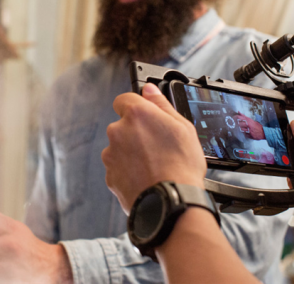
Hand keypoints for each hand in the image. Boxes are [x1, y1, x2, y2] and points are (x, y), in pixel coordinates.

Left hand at [102, 83, 205, 213]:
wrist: (172, 203)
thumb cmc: (181, 165)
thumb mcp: (182, 127)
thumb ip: (161, 104)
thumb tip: (148, 89)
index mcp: (135, 114)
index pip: (124, 99)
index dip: (136, 107)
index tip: (146, 117)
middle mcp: (118, 131)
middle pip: (122, 126)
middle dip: (135, 134)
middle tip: (157, 147)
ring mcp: (111, 155)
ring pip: (120, 149)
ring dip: (131, 154)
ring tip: (154, 166)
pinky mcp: (110, 176)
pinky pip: (118, 169)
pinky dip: (129, 172)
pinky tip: (147, 178)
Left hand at [233, 113, 263, 139]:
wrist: (264, 132)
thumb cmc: (257, 126)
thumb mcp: (251, 120)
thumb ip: (244, 116)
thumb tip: (238, 112)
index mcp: (249, 121)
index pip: (240, 118)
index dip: (235, 118)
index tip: (233, 118)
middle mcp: (249, 125)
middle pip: (239, 124)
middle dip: (238, 124)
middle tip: (237, 124)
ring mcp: (249, 130)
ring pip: (241, 129)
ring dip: (242, 129)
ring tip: (245, 129)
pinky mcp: (250, 135)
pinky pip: (245, 134)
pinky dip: (245, 134)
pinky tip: (248, 133)